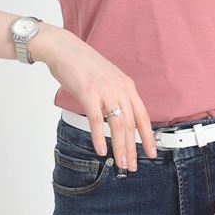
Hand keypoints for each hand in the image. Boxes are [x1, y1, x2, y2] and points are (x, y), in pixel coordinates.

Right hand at [33, 25, 157, 169]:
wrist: (63, 47)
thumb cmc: (82, 65)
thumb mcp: (107, 79)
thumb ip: (116, 96)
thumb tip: (120, 117)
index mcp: (126, 86)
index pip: (142, 116)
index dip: (148, 136)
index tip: (151, 152)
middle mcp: (119, 88)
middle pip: (131, 124)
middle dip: (133, 148)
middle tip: (132, 166)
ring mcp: (104, 90)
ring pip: (118, 124)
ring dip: (120, 146)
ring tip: (121, 163)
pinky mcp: (88, 93)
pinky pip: (96, 120)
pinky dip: (98, 137)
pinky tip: (101, 150)